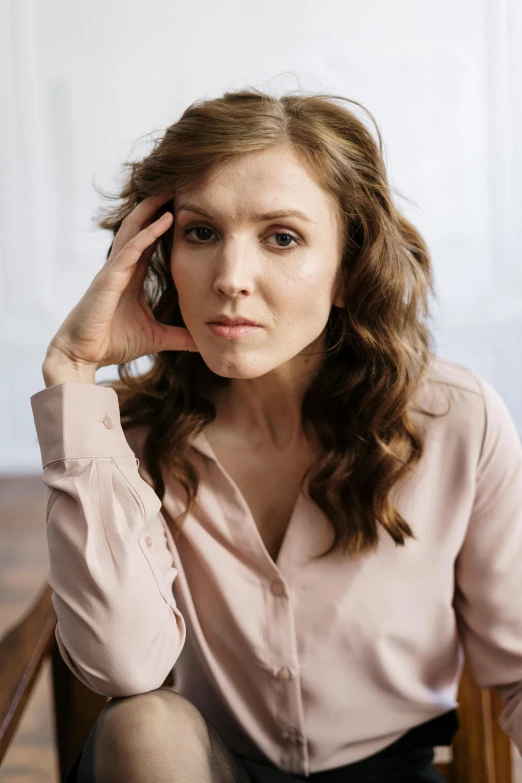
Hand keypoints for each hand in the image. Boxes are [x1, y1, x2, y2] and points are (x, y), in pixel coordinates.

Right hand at [45, 193, 196, 371]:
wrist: (83, 355)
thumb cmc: (112, 343)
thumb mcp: (156, 338)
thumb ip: (179, 336)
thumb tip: (204, 341)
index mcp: (131, 276)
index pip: (150, 242)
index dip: (164, 223)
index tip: (186, 207)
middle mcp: (122, 267)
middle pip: (141, 227)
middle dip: (157, 206)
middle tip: (179, 186)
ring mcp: (114, 270)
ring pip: (134, 230)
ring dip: (152, 209)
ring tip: (171, 189)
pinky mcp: (109, 278)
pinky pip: (131, 249)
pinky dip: (147, 233)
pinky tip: (164, 218)